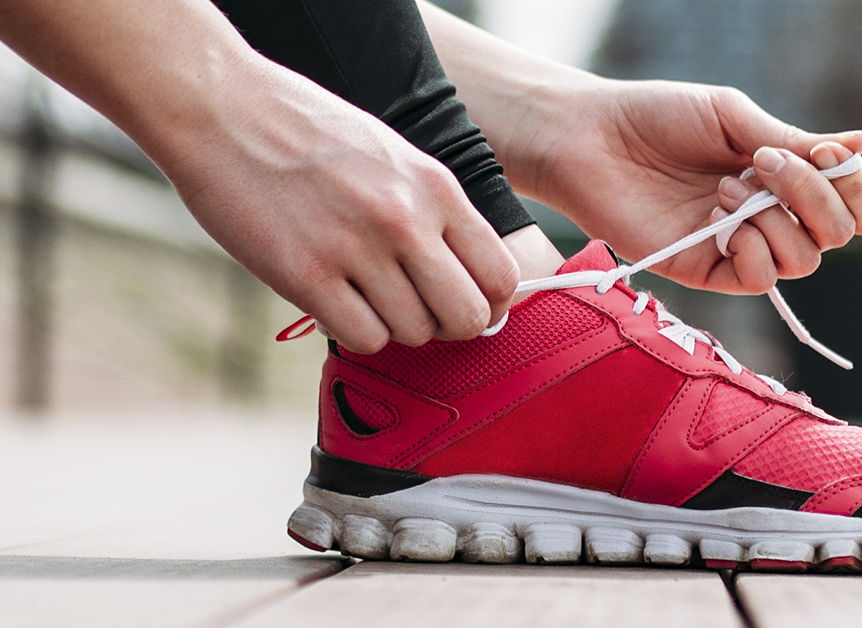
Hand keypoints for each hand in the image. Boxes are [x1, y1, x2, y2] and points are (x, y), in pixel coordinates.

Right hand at [161, 62, 517, 353]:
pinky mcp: (305, 276)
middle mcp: (405, 220)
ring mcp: (356, 249)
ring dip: (395, 326)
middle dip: (450, 326)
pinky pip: (363, 339)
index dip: (491, 304)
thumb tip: (470, 279)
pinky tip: (337, 300)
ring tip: (367, 294)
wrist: (222, 109)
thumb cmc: (309, 134)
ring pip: (414, 334)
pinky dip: (356, 331)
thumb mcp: (396, 158)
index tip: (469, 306)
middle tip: (421, 312)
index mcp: (436, 188)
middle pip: (467, 317)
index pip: (501, 276)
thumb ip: (436, 214)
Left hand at [524, 80, 861, 293]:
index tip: (823, 153)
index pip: (851, 203)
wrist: (591, 138)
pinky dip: (753, 250)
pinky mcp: (705, 270)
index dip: (853, 186)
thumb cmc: (657, 118)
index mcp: (782, 177)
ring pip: (803, 262)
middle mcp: (768, 215)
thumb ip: (796, 140)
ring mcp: (738, 246)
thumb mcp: (733, 118)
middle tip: (765, 163)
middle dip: (815, 197)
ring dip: (776, 221)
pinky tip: (719, 218)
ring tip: (725, 189)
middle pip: (835, 235)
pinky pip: (759, 280)